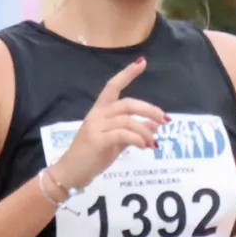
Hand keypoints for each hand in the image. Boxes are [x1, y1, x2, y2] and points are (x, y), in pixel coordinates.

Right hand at [50, 58, 167, 191]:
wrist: (70, 173)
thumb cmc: (91, 156)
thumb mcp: (117, 142)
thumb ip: (134, 131)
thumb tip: (155, 124)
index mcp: (100, 111)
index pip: (113, 86)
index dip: (127, 74)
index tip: (142, 62)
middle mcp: (97, 115)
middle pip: (127, 104)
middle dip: (149, 109)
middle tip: (165, 119)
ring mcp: (96, 126)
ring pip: (127, 120)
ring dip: (145, 131)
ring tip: (152, 143)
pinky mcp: (96, 140)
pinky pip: (122, 134)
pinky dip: (137, 139)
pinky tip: (143, 146)